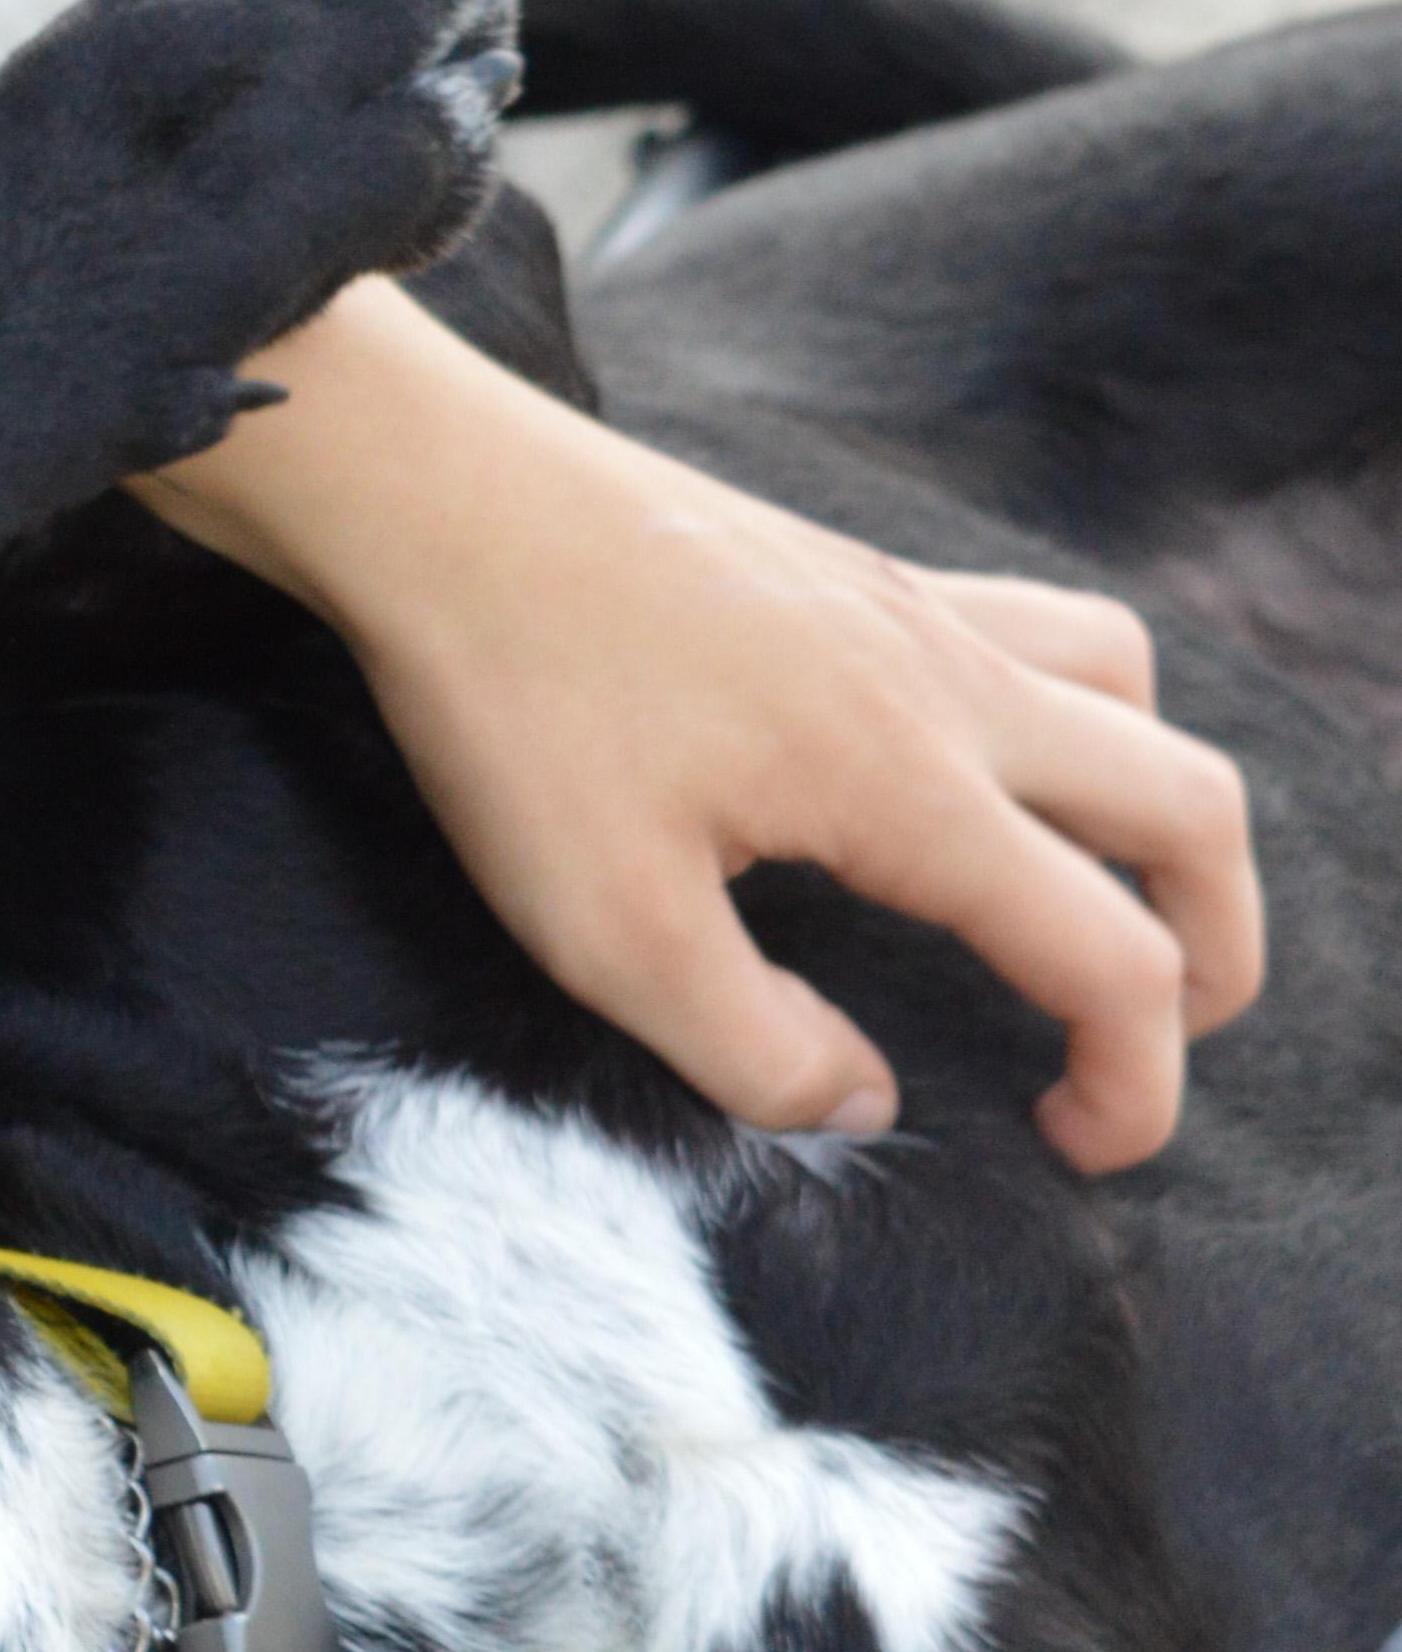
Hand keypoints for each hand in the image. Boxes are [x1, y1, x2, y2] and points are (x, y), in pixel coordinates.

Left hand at [142, 284, 1262, 1169]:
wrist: (438, 503)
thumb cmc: (512, 708)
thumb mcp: (605, 927)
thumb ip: (751, 1044)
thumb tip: (863, 1099)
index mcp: (914, 788)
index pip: (1113, 956)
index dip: (1136, 1081)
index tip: (1077, 1148)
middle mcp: (952, 684)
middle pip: (1190, 807)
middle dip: (1214, 942)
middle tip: (1153, 1034)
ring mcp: (911, 609)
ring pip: (1129, 694)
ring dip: (1158, 805)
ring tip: (1099, 894)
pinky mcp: (853, 570)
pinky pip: (1038, 627)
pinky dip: (1076, 706)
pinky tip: (982, 760)